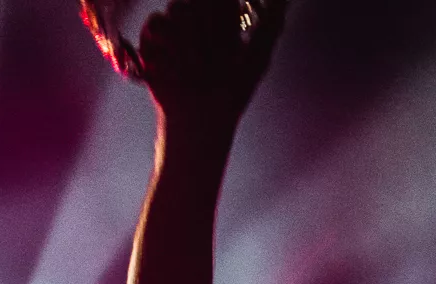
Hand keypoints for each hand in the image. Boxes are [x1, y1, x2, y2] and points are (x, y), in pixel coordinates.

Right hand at [138, 0, 285, 123]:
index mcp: (224, 20)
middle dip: (210, 28)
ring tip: (197, 69)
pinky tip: (177, 64)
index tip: (230, 35)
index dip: (225, 11)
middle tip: (216, 58)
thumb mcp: (257, 59)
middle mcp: (199, 19)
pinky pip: (156, 21)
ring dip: (190, 40)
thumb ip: (270, 26)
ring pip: (178, 7)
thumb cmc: (231, 94)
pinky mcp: (153, 38)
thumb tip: (283, 1)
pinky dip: (168, 42)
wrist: (200, 120)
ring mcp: (175, 26)